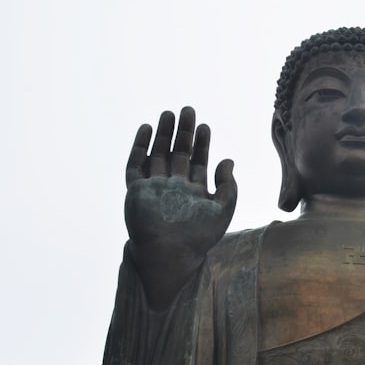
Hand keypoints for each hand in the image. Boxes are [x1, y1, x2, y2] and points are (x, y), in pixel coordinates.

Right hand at [124, 107, 236, 305]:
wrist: (169, 253)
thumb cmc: (198, 237)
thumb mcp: (223, 210)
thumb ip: (228, 186)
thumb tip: (228, 160)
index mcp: (194, 193)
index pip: (198, 162)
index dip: (202, 144)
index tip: (205, 126)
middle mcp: (174, 188)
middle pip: (178, 154)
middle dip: (183, 133)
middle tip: (187, 110)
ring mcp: (154, 188)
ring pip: (158, 155)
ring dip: (163, 135)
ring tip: (168, 114)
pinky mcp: (136, 191)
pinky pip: (135, 165)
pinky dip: (140, 147)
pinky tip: (146, 129)